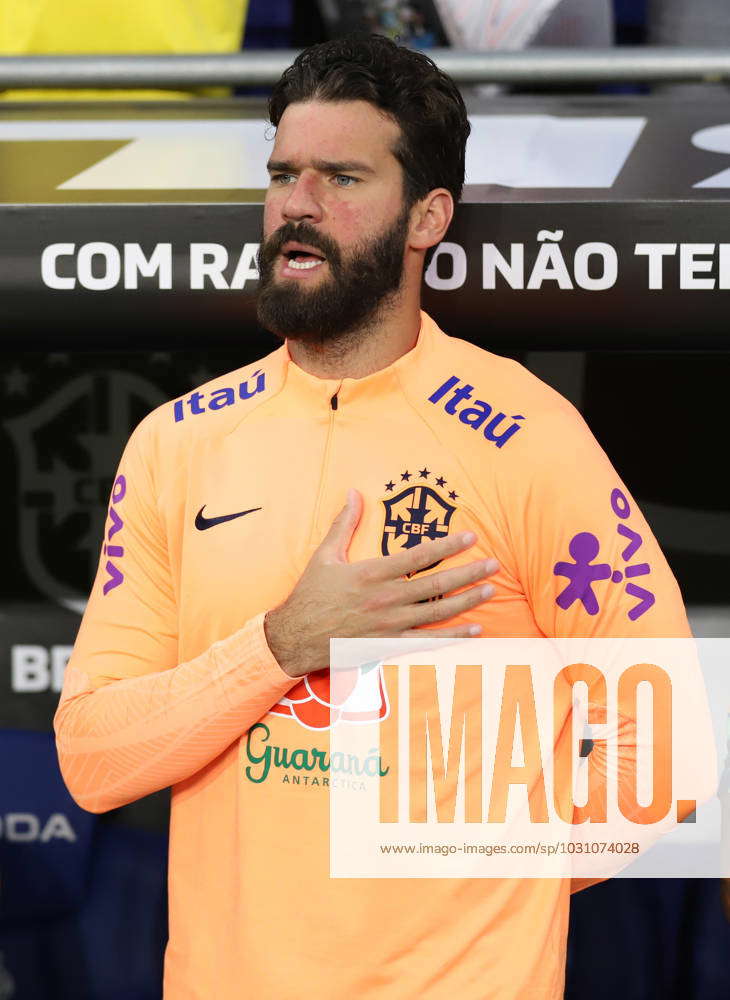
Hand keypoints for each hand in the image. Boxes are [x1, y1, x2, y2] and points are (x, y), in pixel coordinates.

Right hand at [264, 488, 497, 677]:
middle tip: (493, 565)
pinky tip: (474, 629)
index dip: (447, 546)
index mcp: (372, 572)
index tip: (471, 537)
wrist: (294, 636)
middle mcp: (385, 598)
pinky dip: (453, 636)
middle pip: (436, 584)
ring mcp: (389, 624)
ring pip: (437, 612)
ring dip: (467, 601)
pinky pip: (427, 641)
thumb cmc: (311, 593)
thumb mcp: (325, 554)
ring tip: (490, 590)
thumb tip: (352, 492)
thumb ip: (344, 523)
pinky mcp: (388, 644)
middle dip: (468, 573)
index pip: (418, 556)